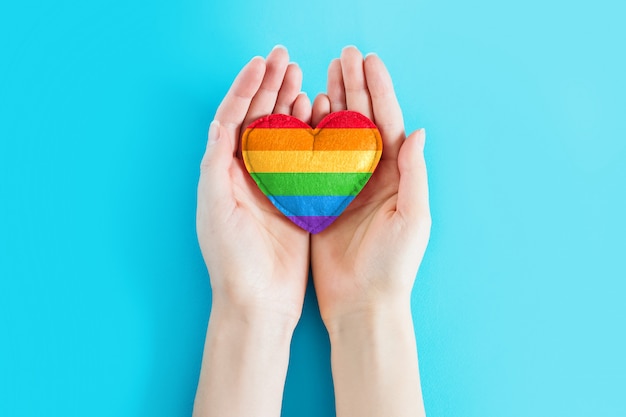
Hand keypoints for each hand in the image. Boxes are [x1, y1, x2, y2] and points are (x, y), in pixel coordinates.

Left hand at [197, 46, 311, 324]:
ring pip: (282, 134)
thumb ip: (216, 163)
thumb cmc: (231, 259)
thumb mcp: (214, 207)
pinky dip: (311, 135)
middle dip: (269, 87)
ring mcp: (272, 184)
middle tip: (285, 59)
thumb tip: (220, 121)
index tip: (261, 63)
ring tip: (302, 78)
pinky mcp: (296, 198)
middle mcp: (245, 174)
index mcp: (222, 172)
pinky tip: (319, 116)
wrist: (259, 300)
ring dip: (290, 105)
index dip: (245, 88)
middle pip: (258, 120)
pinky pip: (304, 158)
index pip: (232, 119)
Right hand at [311, 46, 430, 324]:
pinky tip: (303, 115)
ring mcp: (344, 186)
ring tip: (323, 75)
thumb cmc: (393, 266)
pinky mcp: (321, 200)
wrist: (362, 303)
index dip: (378, 90)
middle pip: (362, 121)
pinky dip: (309, 136)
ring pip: (337, 135)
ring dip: (332, 104)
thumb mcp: (412, 218)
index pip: (388, 123)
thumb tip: (418, 130)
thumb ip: (414, 174)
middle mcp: (371, 176)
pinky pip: (314, 160)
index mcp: (396, 176)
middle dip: (354, 87)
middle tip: (343, 56)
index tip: (367, 61)